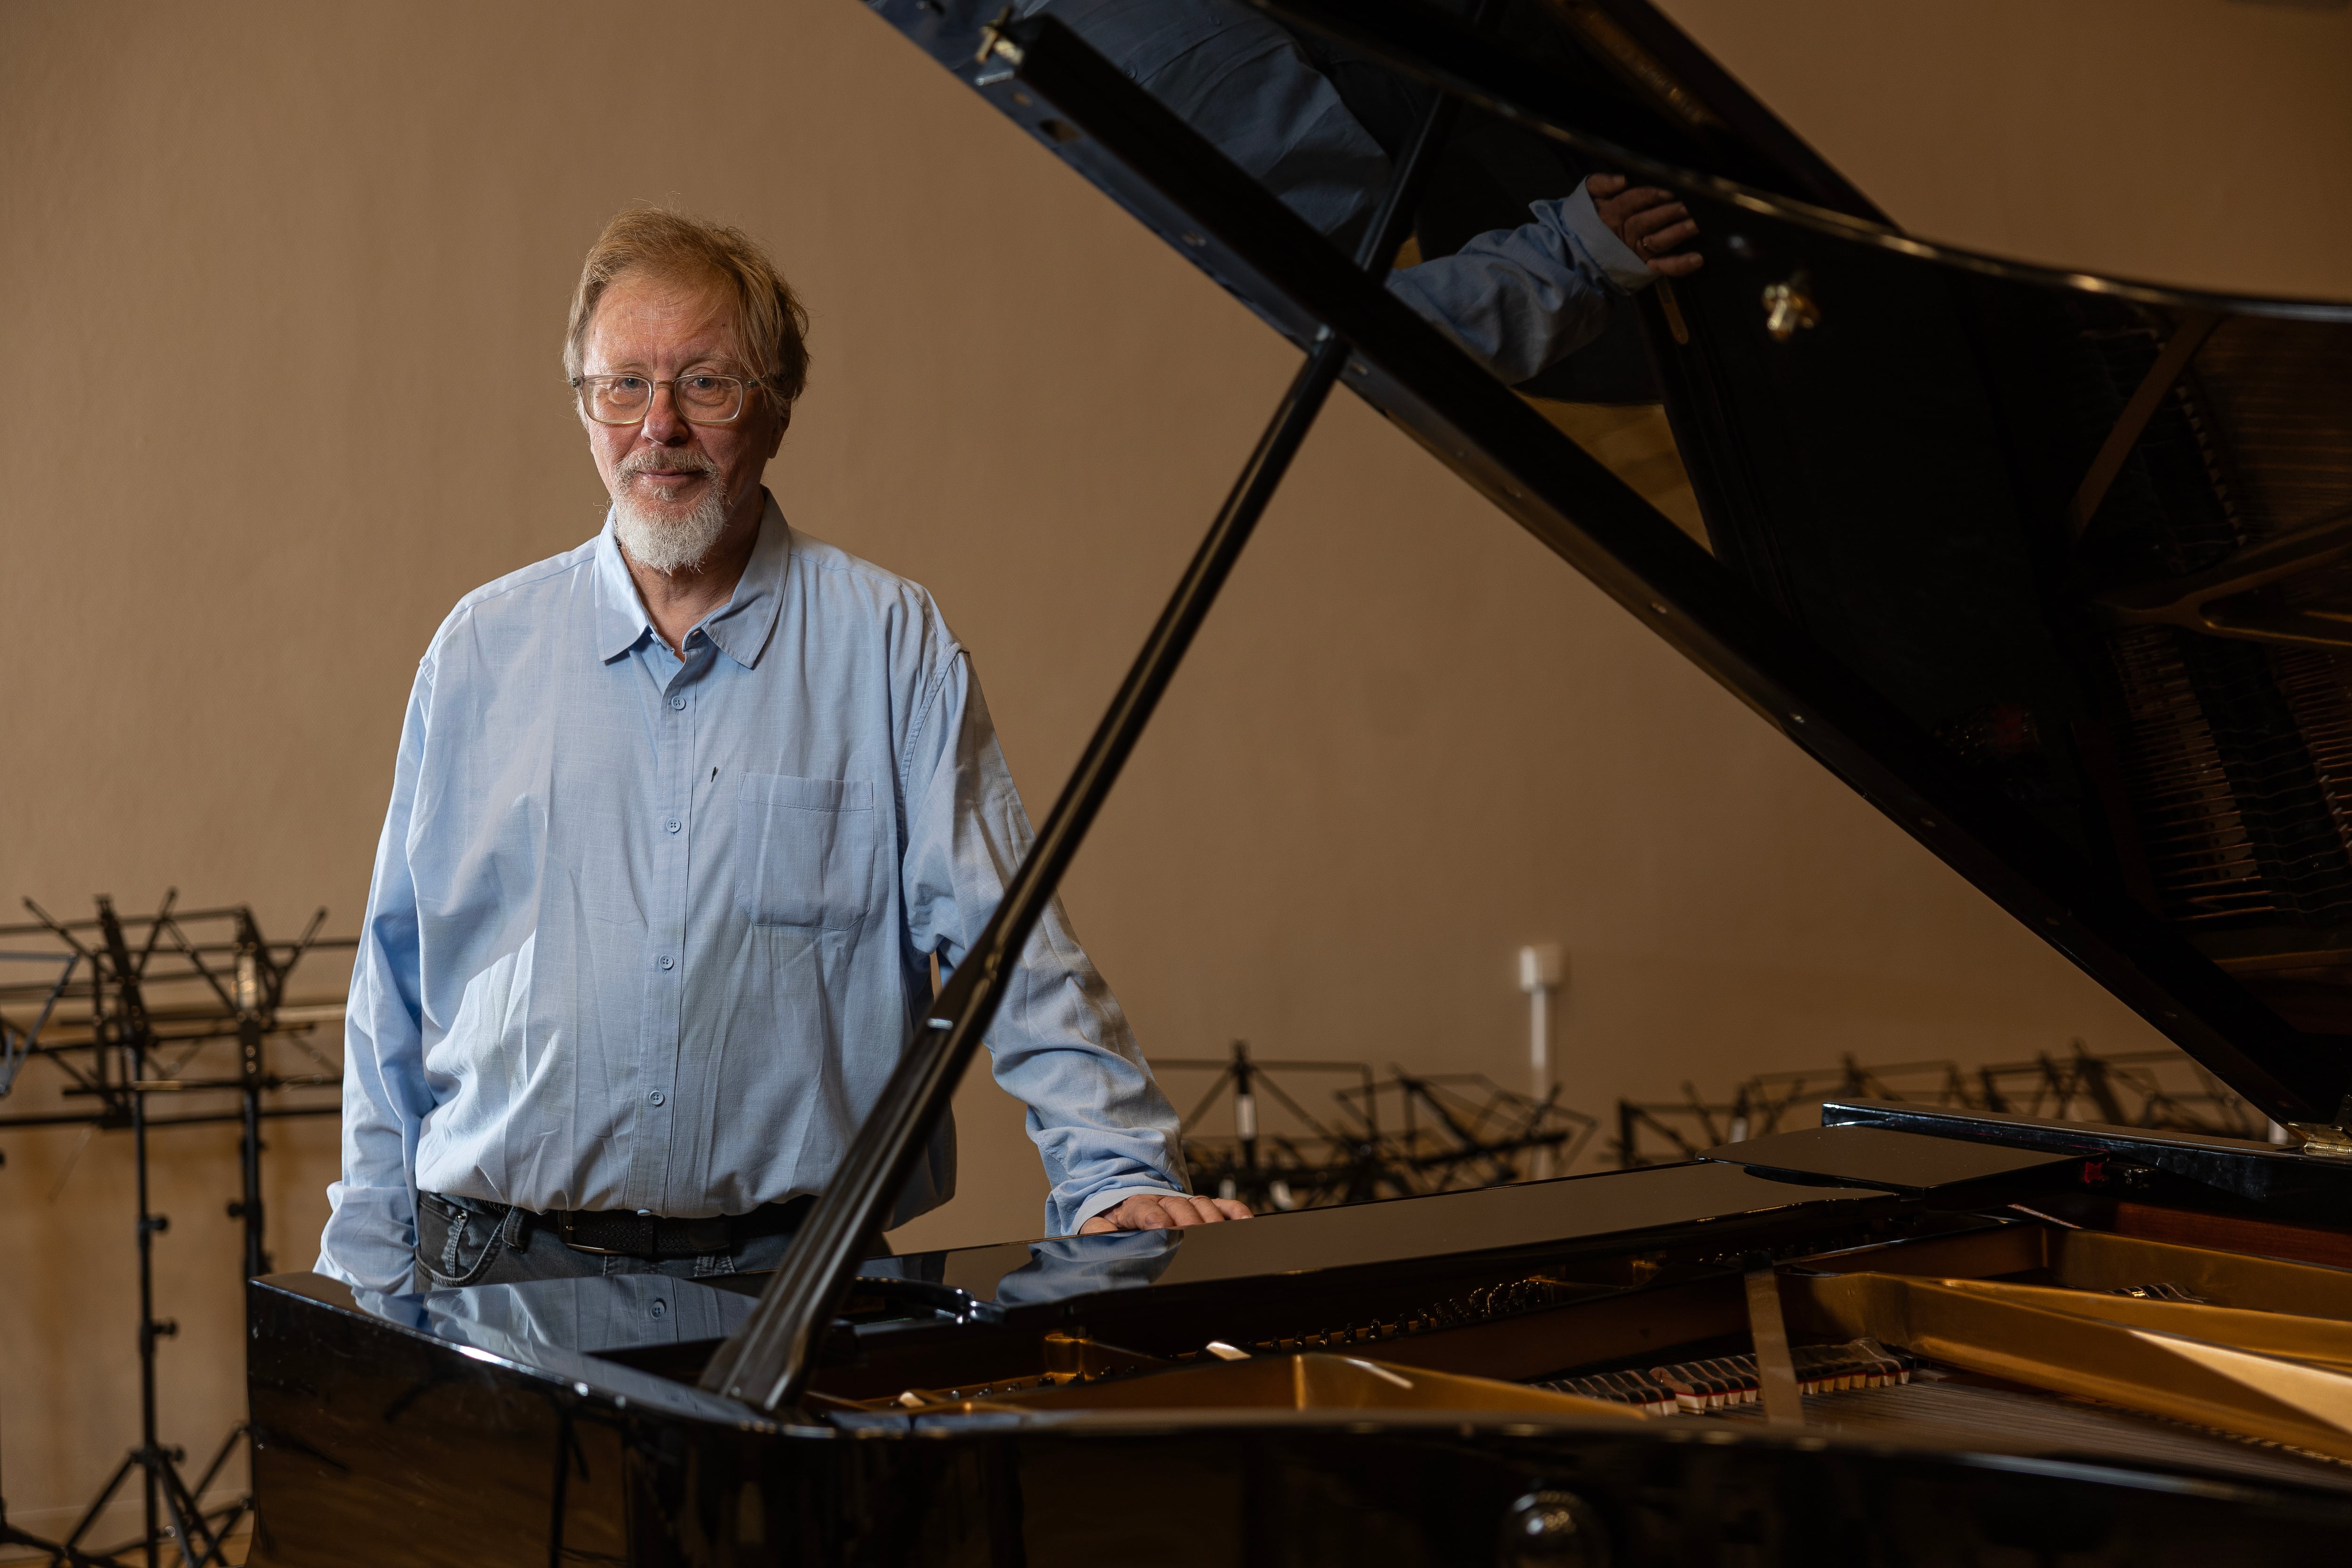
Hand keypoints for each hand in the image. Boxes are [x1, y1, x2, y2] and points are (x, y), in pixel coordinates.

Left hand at [1078, 1191, 1253, 1232]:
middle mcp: (1162, 1201)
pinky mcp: (1200, 1206)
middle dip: (1187, 1222)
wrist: (1124, 1200)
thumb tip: (1099, 1237)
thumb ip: (1097, 1232)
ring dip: (1211, 1219)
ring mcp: (1183, 1202)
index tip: (1162, 1228)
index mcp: (1134, 1206)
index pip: (1146, 1210)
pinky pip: (1221, 1204)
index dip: (1155, 1218)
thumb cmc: (1114, 1220)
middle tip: (1193, 1237)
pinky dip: (1234, 1211)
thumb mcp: (1096, 1227)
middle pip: (1179, 1207)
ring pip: (1201, 1204)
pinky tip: (1244, 1222)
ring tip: (1217, 1236)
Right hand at [1589, 174, 1702, 277]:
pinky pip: (1663, 266)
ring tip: (1694, 226)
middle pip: (1644, 223)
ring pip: (1656, 242)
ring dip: (1676, 234)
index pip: (1629, 203)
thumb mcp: (1589, 194)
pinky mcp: (1646, 263)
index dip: (1647, 197)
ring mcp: (1636, 250)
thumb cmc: (1593, 213)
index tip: (1666, 194)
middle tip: (1685, 208)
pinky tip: (1697, 259)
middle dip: (1665, 215)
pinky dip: (1679, 265)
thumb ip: (1601, 183)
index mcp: (1610, 214)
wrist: (1581, 246)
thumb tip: (1622, 180)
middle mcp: (1623, 234)